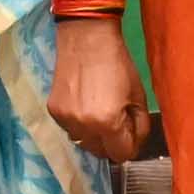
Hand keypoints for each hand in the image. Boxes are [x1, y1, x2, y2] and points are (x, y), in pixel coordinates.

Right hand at [49, 15, 150, 162]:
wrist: (86, 40)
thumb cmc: (119, 64)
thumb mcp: (138, 95)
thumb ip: (140, 125)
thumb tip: (136, 144)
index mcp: (107, 122)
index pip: (121, 154)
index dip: (131, 146)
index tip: (133, 135)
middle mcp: (83, 126)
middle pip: (101, 153)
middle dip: (113, 143)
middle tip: (119, 123)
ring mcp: (65, 120)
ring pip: (84, 143)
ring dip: (95, 136)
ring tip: (102, 113)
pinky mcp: (53, 112)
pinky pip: (70, 130)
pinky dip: (81, 125)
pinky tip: (86, 106)